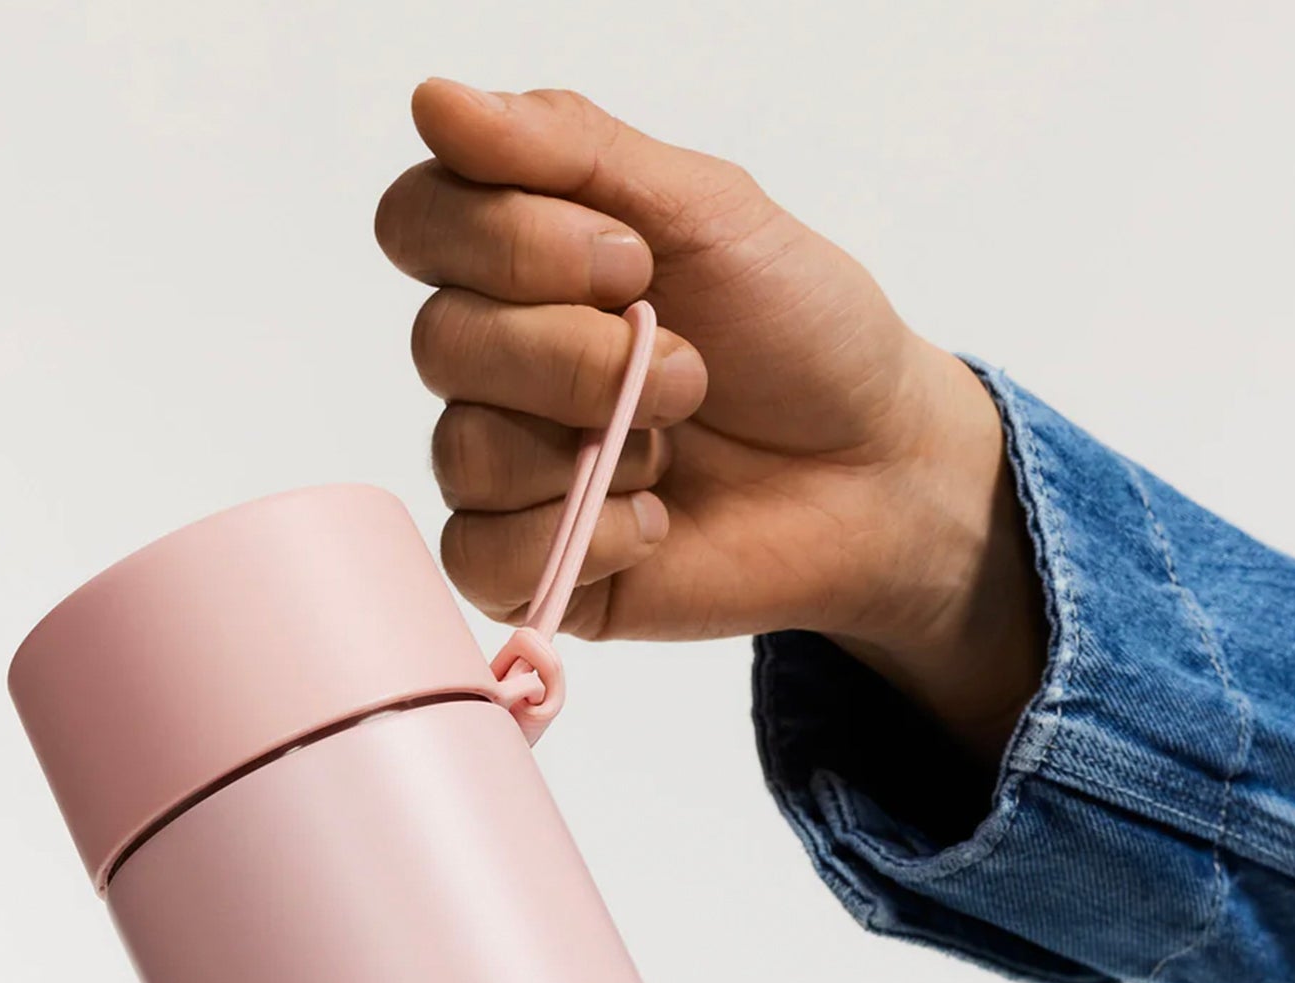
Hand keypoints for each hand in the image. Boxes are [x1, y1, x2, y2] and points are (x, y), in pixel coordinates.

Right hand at [374, 81, 1044, 759]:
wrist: (876, 471)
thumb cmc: (799, 336)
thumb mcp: (707, 210)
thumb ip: (571, 149)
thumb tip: (434, 101)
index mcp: (521, 264)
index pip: (419, 224)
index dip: (507, 240)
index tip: (629, 257)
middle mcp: (497, 366)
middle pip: (440, 342)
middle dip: (576, 352)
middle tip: (688, 365)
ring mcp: (507, 471)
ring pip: (465, 451)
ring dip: (599, 444)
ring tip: (678, 445)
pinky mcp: (532, 568)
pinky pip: (485, 556)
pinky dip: (587, 537)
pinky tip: (656, 521)